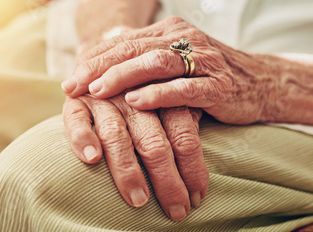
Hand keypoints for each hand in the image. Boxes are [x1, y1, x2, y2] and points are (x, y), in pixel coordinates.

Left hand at [62, 16, 285, 124]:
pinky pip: (183, 89)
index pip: (122, 41)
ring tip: (97, 91)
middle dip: (99, 68)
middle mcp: (184, 40)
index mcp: (168, 32)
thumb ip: (138, 61)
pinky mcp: (217, 86)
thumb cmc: (204, 76)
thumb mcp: (170, 63)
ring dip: (123, 77)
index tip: (69, 81)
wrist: (260, 83)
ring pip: (155, 63)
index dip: (93, 60)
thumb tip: (95, 65)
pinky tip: (135, 101)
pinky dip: (157, 94)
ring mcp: (202, 61)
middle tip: (73, 86)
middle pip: (134, 49)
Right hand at [63, 94, 207, 220]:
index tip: (197, 199)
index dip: (192, 168)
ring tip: (139, 200)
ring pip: (117, 136)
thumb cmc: (139, 93)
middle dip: (167, 179)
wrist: (100, 59)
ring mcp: (102, 99)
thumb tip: (199, 177)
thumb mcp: (164, 101)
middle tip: (176, 210)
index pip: (182, 134)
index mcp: (161, 96)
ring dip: (127, 169)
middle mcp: (133, 97)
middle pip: (153, 141)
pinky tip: (92, 159)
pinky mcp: (74, 101)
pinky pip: (76, 121)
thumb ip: (182, 124)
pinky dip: (84, 138)